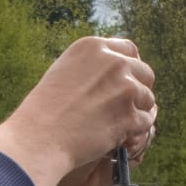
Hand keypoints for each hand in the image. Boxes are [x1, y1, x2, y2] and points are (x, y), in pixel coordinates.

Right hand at [0, 37, 155, 185]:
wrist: (38, 138)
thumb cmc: (43, 111)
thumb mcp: (63, 71)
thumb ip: (90, 66)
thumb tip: (115, 68)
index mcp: (94, 47)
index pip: (129, 50)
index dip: (131, 67)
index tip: (126, 81)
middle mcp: (113, 62)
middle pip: (144, 72)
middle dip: (138, 89)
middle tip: (124, 107)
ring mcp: (124, 88)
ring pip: (148, 99)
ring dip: (136, 112)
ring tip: (115, 125)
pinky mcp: (129, 115)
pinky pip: (146, 122)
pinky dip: (134, 132)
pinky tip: (118, 138)